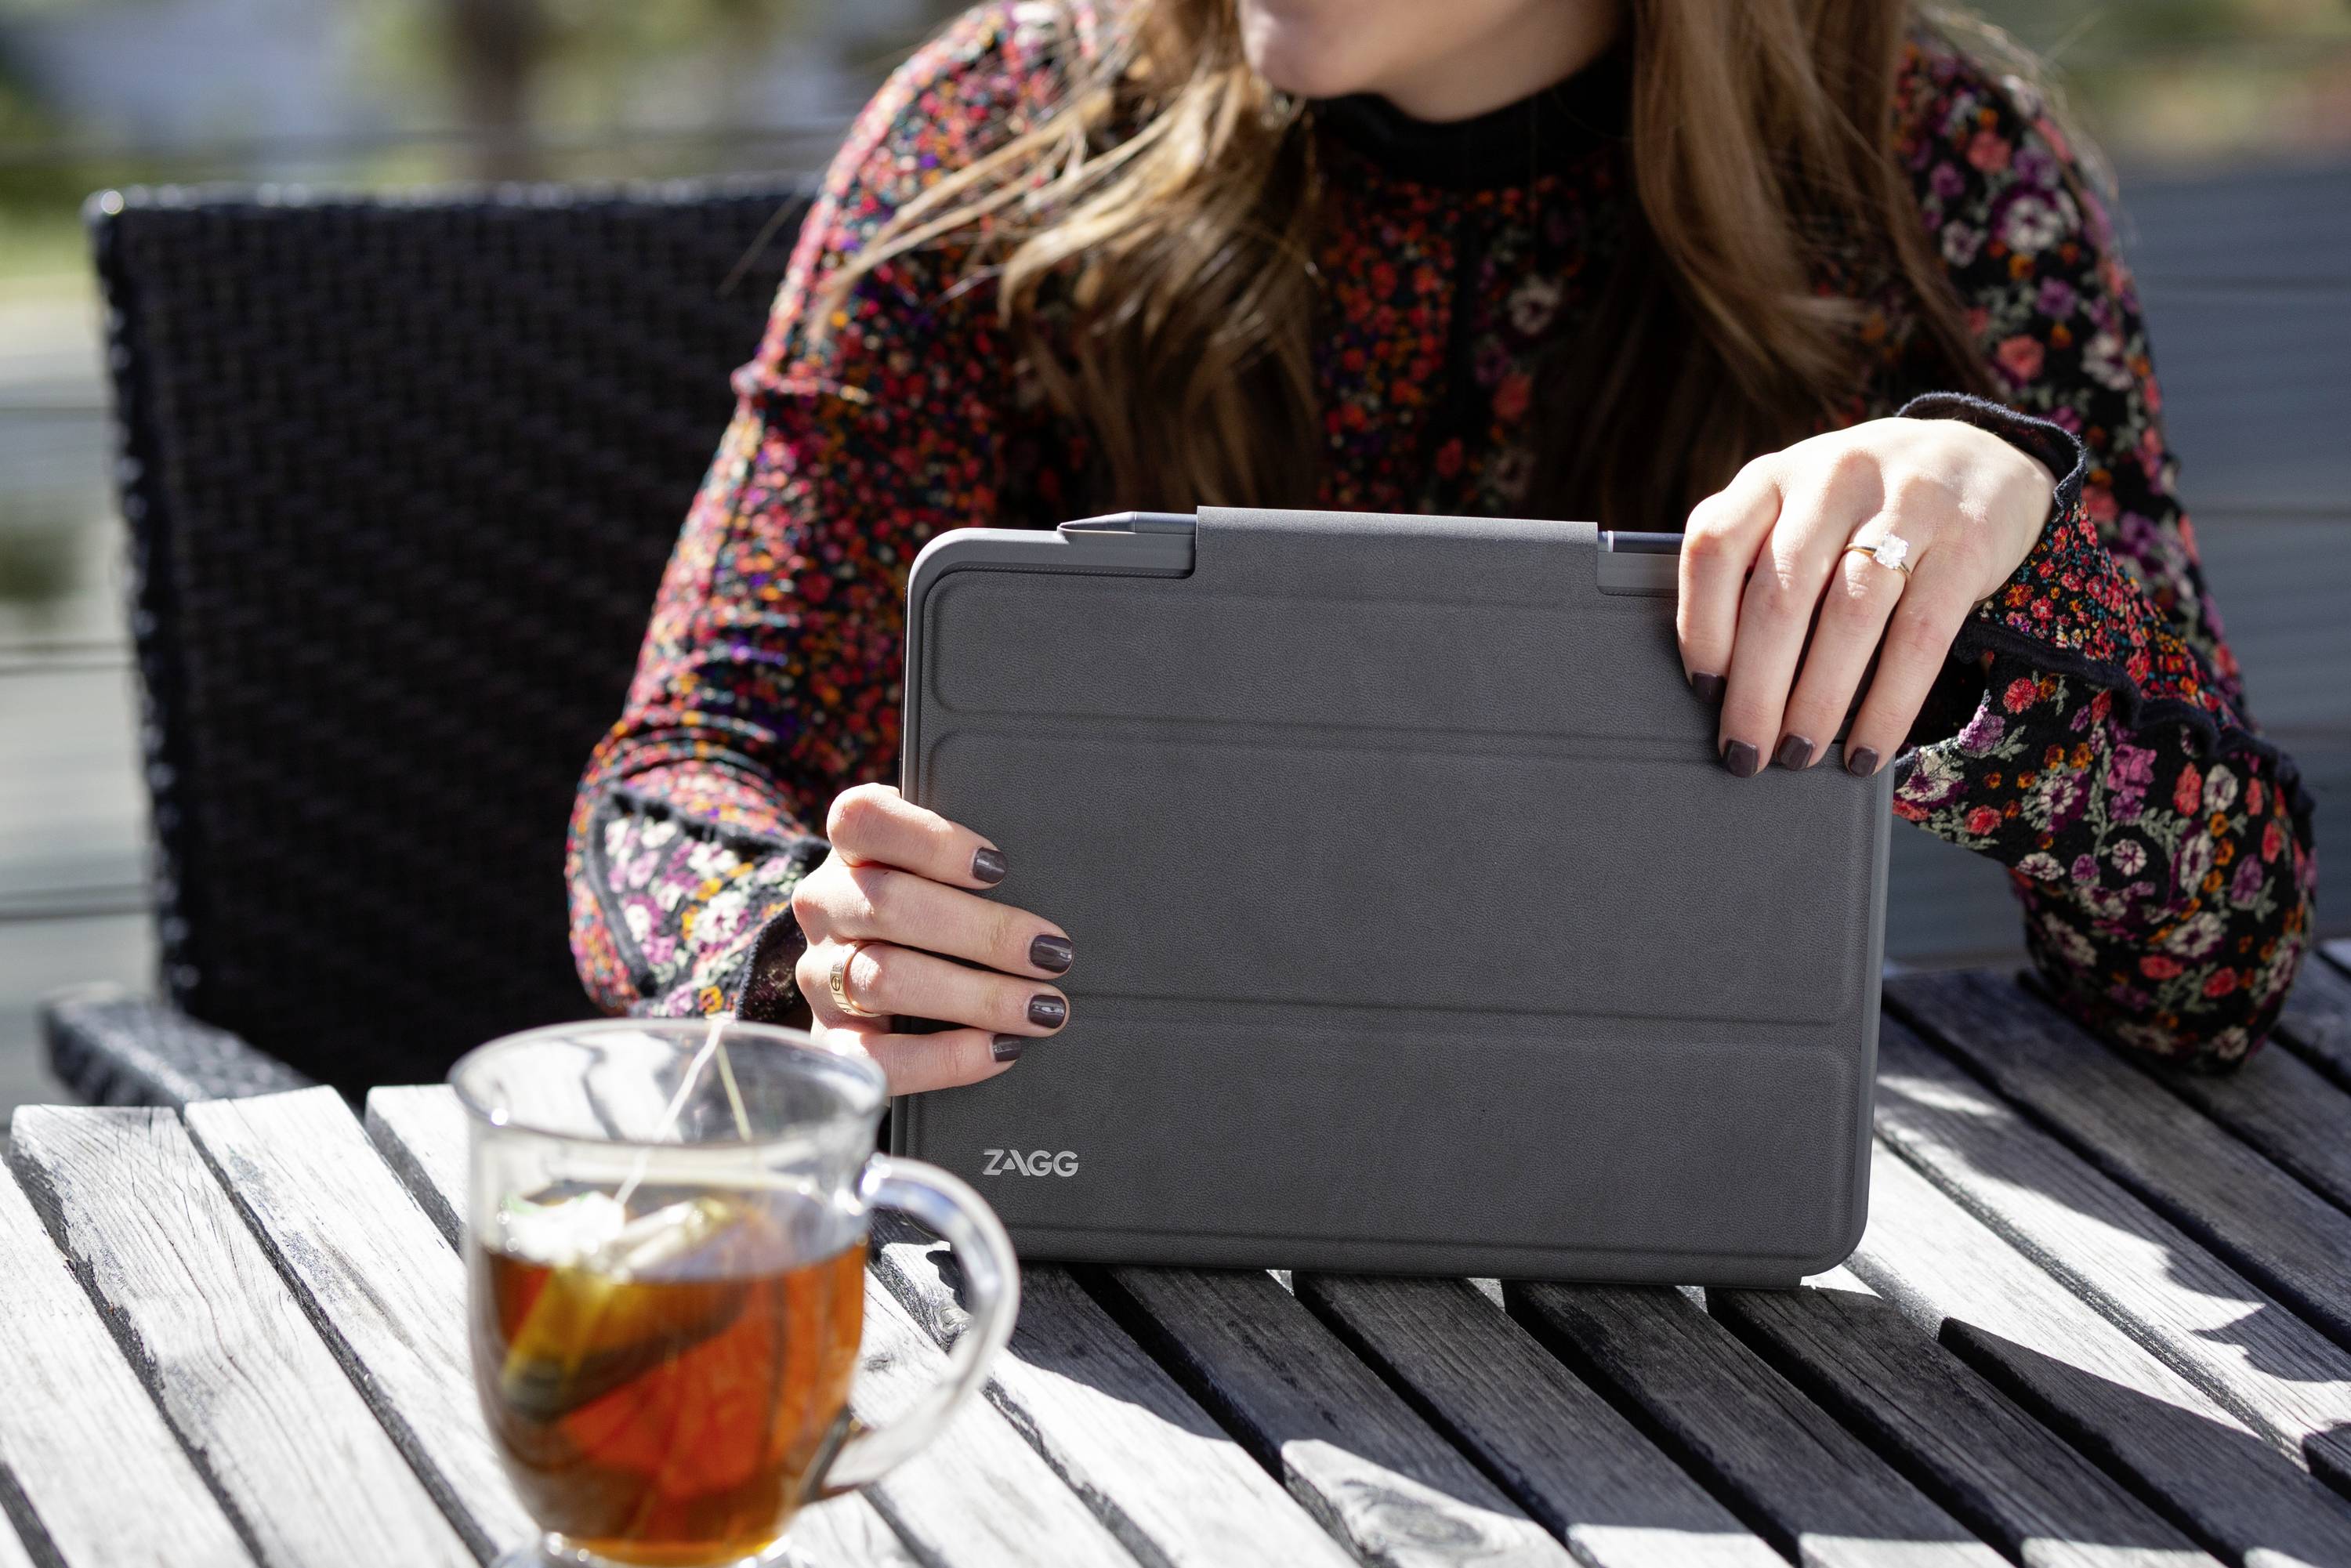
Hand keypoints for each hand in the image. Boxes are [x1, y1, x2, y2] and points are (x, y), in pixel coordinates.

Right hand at [791, 783, 1073, 1093]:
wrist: (888, 987)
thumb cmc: (938, 907)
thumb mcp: (944, 870)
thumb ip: (975, 862)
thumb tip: (1056, 873)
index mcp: (850, 846)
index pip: (863, 819)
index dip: (930, 840)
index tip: (999, 867)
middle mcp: (824, 904)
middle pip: (888, 903)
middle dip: (983, 932)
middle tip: (1055, 954)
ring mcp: (819, 974)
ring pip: (885, 978)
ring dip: (977, 996)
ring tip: (1044, 1008)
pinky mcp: (830, 1039)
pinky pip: (878, 1057)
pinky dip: (945, 1057)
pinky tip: (1002, 1049)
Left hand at [1676, 416, 2054, 777]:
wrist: (1976, 457)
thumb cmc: (1858, 507)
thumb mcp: (1796, 508)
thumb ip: (1751, 563)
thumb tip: (1718, 682)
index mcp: (1773, 476)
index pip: (1714, 546)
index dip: (1701, 626)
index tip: (1704, 690)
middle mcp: (1832, 479)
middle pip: (1779, 594)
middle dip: (1756, 691)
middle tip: (1746, 753)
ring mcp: (1905, 505)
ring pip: (1849, 616)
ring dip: (1817, 701)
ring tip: (1799, 755)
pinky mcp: (1966, 543)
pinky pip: (1919, 636)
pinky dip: (1889, 704)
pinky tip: (1867, 747)